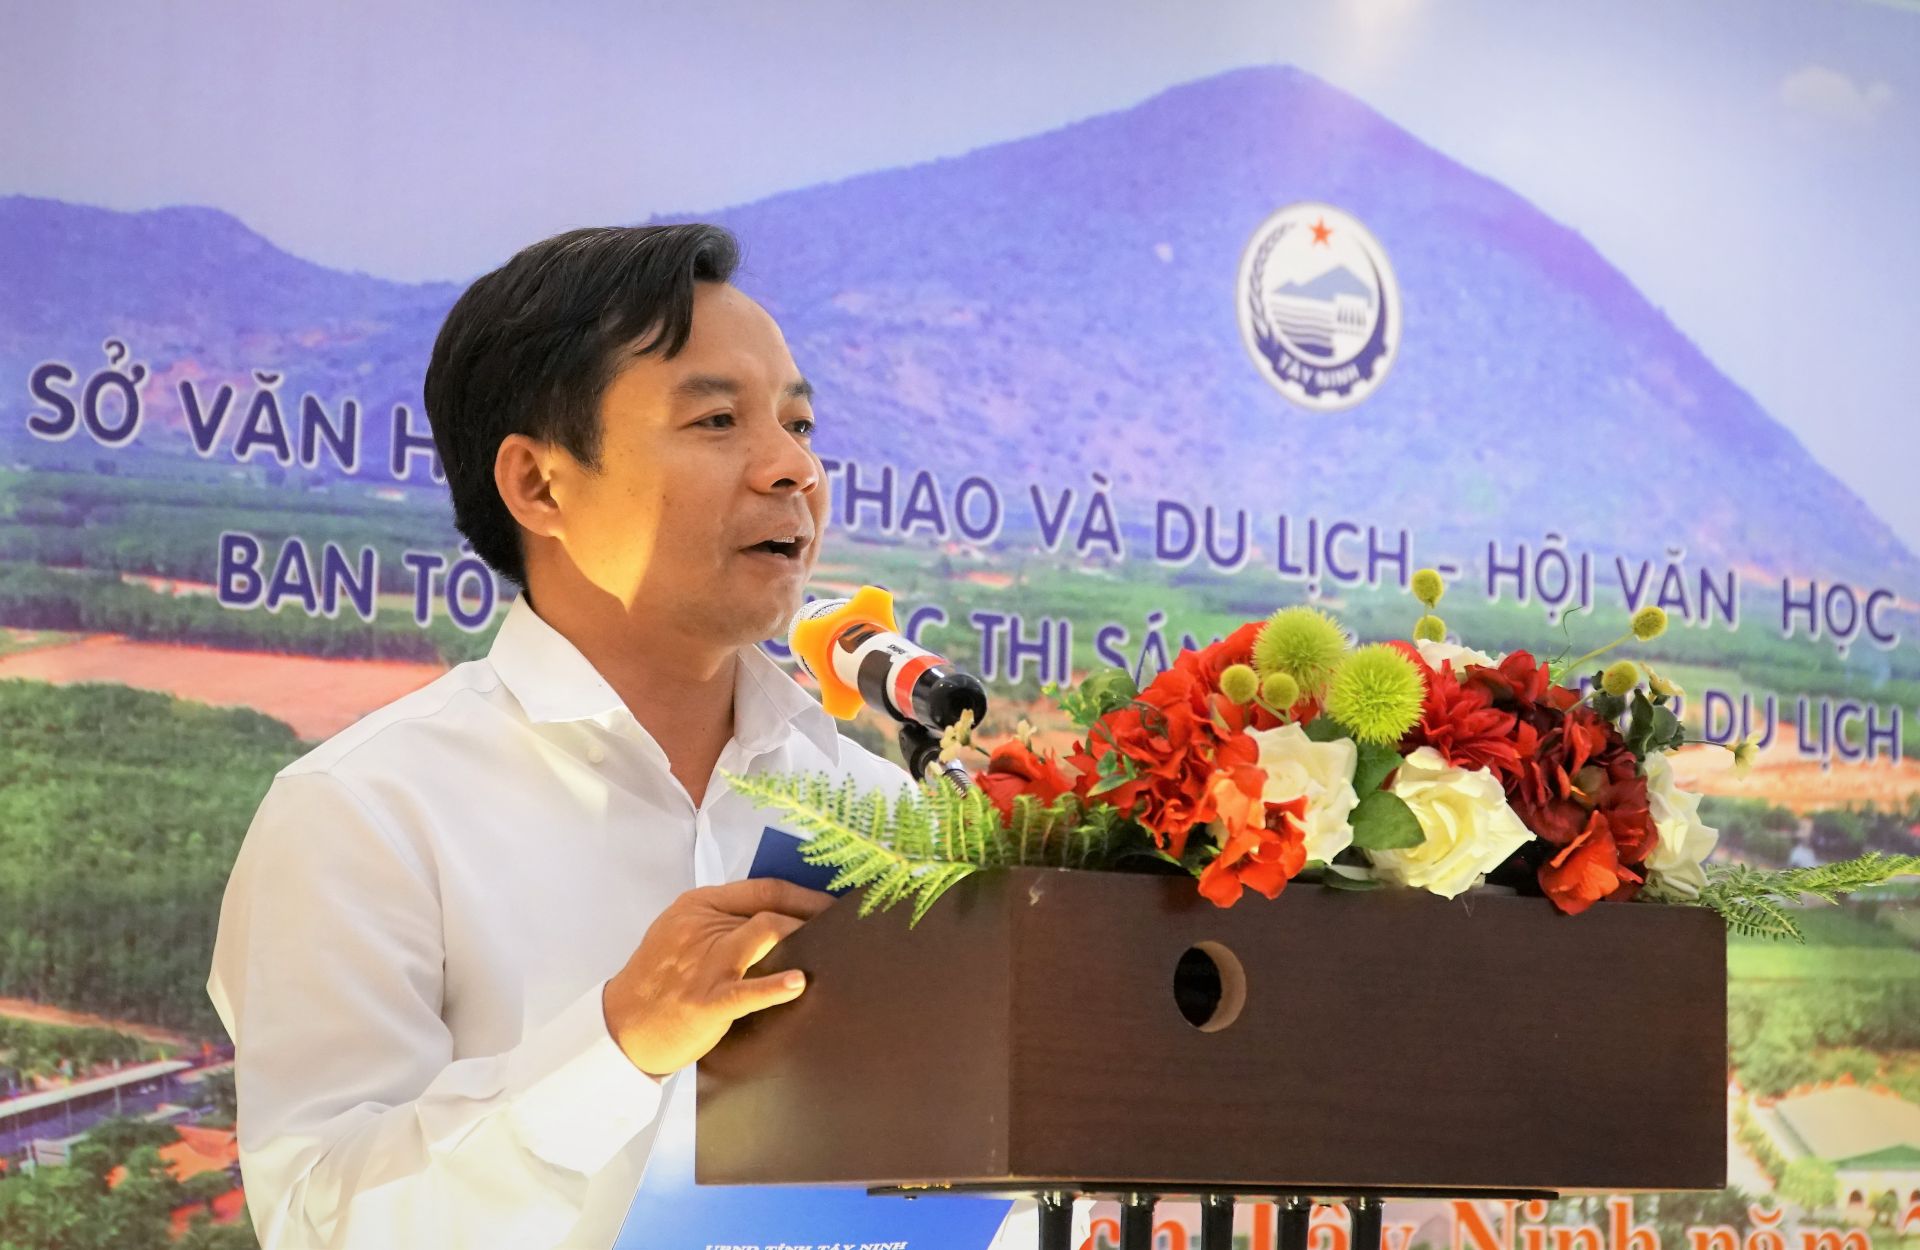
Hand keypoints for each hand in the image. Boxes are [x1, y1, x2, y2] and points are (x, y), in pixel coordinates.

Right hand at [601, 878, 832, 1076]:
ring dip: (803, 940)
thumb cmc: (660, 982)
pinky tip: (798, 984)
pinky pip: (747, 990)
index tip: (833, 906)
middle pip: (771, 911)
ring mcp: (704, 964)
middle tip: (844, 934)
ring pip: (765, 934)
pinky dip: (776, 986)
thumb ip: (722, 921)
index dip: (805, 897)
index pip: (764, 889)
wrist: (621, 1027)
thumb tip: (779, 918)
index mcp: (697, 906)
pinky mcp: (706, 1001)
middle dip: (813, 921)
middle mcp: (701, 927)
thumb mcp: (682, 935)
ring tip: (831, 953)